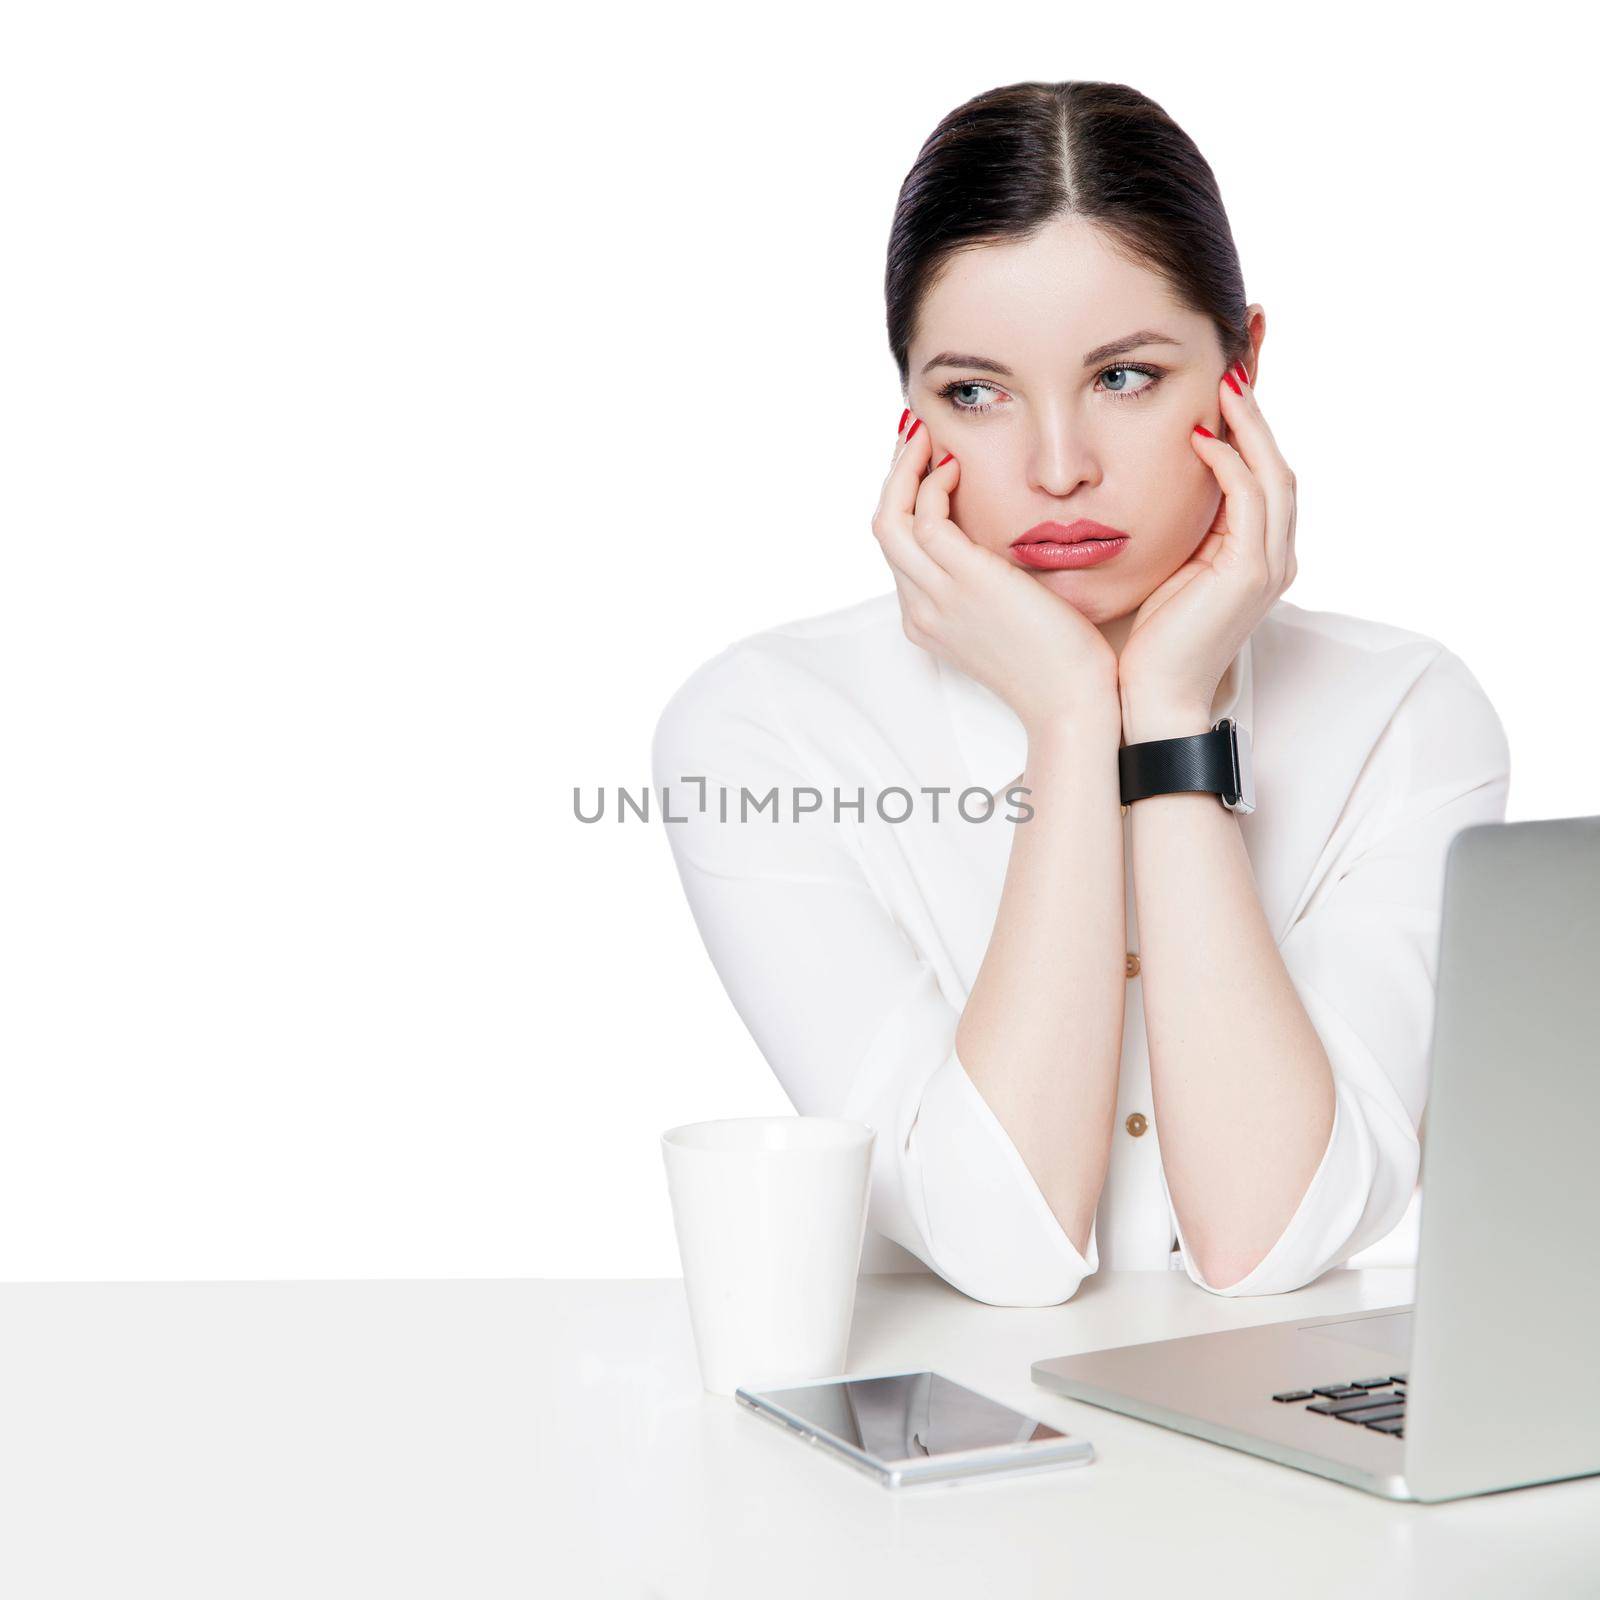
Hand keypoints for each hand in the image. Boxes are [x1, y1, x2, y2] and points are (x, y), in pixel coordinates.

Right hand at [872, 411, 1119, 731]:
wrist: (1072, 703)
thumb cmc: (1060, 666)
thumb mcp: (1013, 622)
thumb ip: (995, 587)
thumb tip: (1004, 549)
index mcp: (928, 620)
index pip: (899, 550)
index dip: (904, 500)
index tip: (924, 464)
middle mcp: (921, 609)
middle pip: (883, 528)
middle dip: (895, 475)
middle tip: (916, 436)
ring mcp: (937, 598)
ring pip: (891, 519)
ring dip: (906, 468)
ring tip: (929, 436)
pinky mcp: (964, 582)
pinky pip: (926, 518)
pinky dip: (934, 484)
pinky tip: (959, 467)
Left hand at [1116, 359, 1297, 725]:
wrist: (1151, 698)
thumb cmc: (1148, 641)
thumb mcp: (1166, 568)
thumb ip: (1178, 527)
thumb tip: (1153, 479)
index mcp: (1254, 555)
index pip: (1260, 475)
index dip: (1248, 428)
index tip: (1225, 383)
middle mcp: (1273, 557)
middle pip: (1277, 465)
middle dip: (1259, 414)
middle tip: (1237, 365)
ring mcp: (1268, 566)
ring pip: (1273, 476)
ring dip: (1250, 428)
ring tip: (1227, 385)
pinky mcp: (1250, 575)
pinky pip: (1250, 503)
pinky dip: (1229, 465)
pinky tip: (1203, 438)